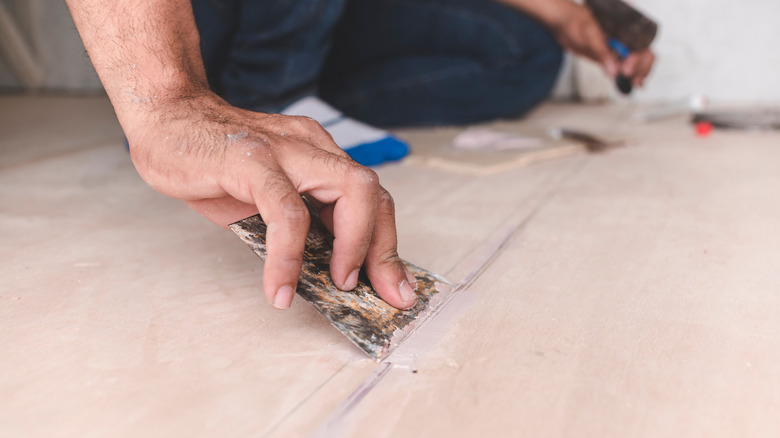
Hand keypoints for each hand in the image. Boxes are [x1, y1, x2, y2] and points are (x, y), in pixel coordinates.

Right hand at [126, 92, 417, 309]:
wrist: (164, 118)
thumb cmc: (212, 163)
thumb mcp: (263, 199)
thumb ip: (296, 225)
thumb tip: (323, 274)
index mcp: (319, 155)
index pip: (370, 197)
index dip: (385, 244)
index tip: (394, 287)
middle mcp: (312, 146)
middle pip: (372, 192)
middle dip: (384, 249)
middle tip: (383, 295)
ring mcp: (285, 149)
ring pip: (349, 190)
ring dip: (354, 247)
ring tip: (339, 287)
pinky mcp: (251, 159)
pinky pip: (286, 211)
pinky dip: (289, 255)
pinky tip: (279, 287)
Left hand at [548, 3, 653, 85]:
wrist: (565, 25)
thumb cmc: (577, 22)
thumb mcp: (590, 35)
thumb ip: (602, 53)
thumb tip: (614, 71)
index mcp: (625, 29)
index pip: (640, 45)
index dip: (637, 59)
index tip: (625, 70)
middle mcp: (625, 39)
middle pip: (644, 55)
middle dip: (640, 68)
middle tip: (629, 79)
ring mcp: (618, 49)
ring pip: (637, 63)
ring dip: (638, 74)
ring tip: (633, 84)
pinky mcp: (611, 58)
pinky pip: (624, 68)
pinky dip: (629, 77)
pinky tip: (629, 84)